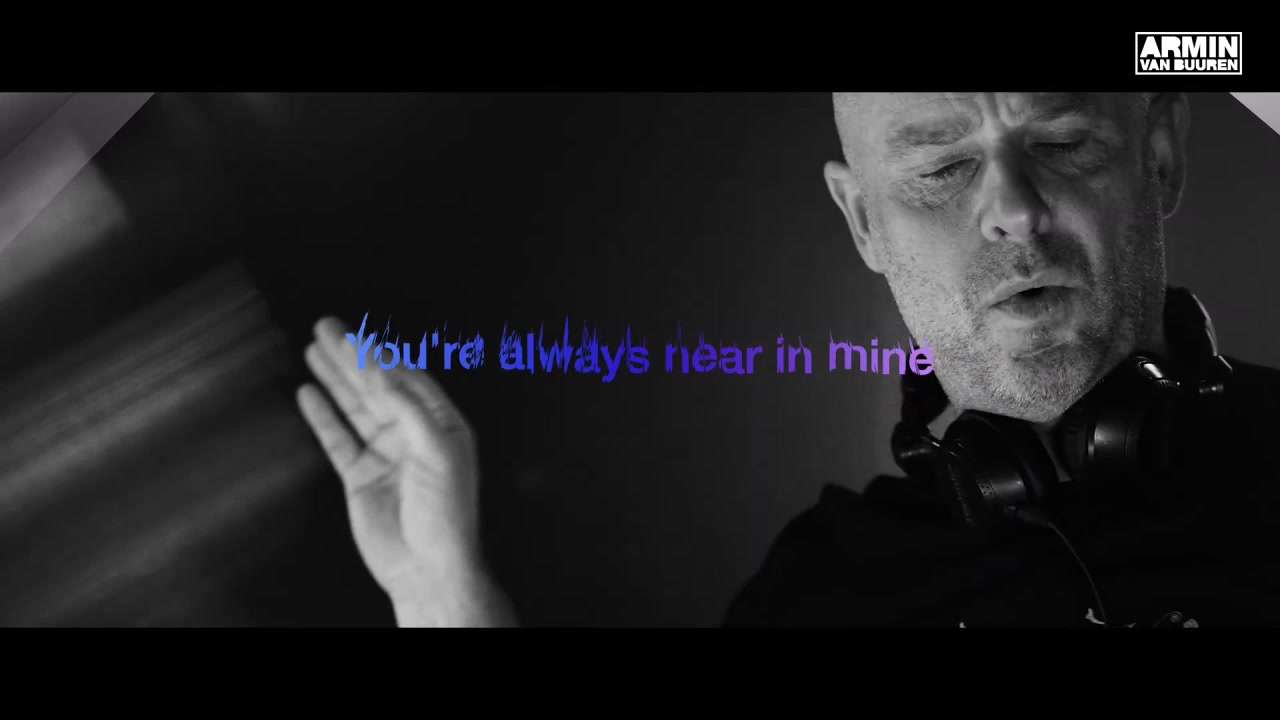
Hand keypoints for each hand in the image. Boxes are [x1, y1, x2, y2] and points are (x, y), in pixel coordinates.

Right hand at [295, 316, 514, 625]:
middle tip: (326, 326)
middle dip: (352, 356)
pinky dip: (322, 415)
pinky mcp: (361, 476)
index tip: (355, 334)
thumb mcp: (438, 452)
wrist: (427, 566)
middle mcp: (413, 434)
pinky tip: (308, 392)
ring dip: (335, 378)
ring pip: (355, 407)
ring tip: (313, 347)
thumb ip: (409, 409)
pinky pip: (338, 438)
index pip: (408, 378)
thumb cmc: (446, 513)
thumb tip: (382, 373)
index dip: (381, 354)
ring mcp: (385, 454)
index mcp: (441, 425)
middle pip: (377, 385)